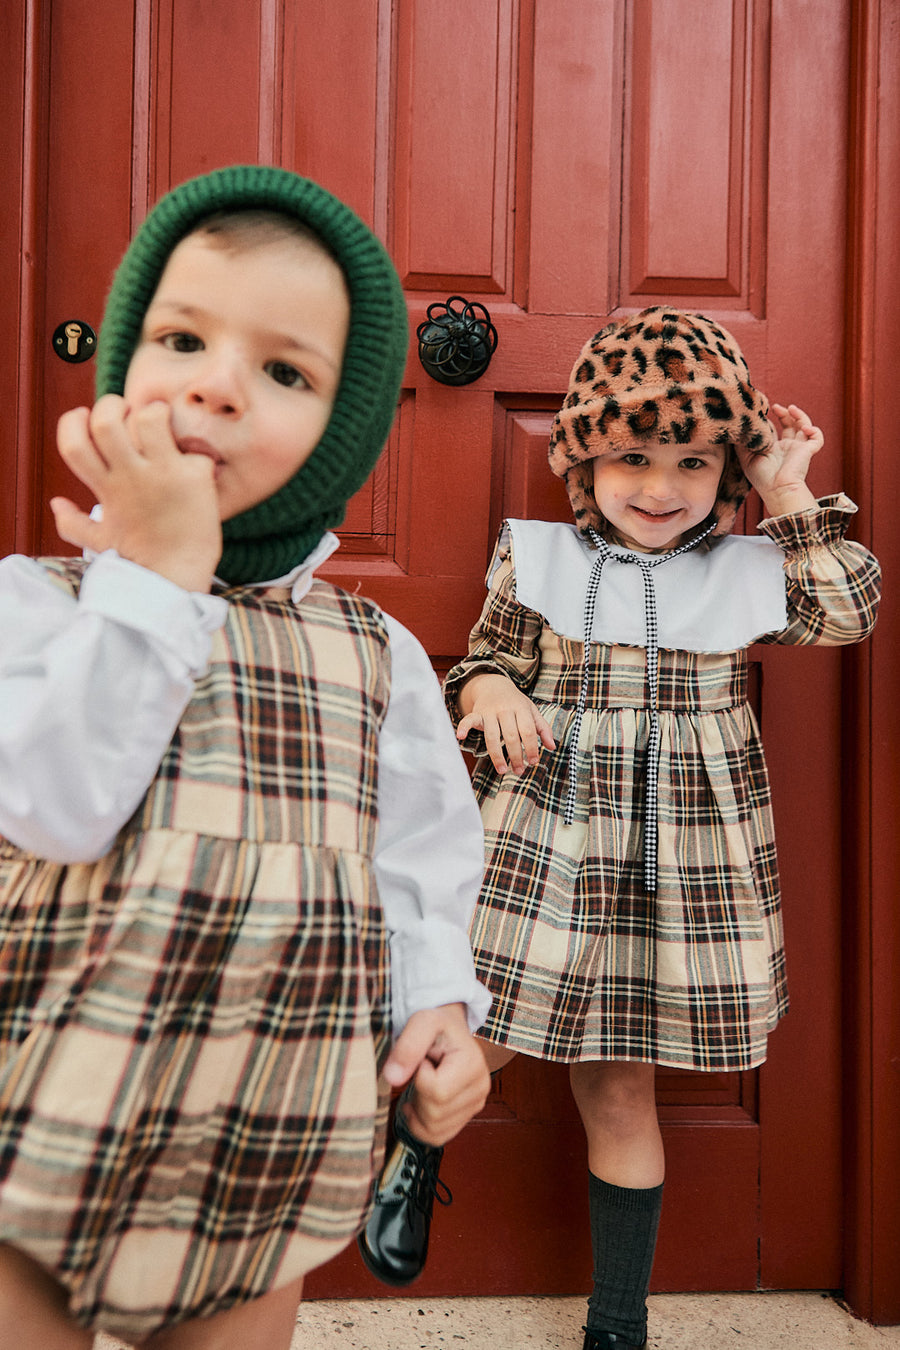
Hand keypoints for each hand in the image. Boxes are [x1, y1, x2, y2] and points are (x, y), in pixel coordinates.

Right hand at [51, 395, 221, 591]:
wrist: (177, 582)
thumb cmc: (140, 561)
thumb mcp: (101, 541)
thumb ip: (73, 523)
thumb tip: (56, 504)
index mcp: (105, 488)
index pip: (73, 442)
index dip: (74, 422)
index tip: (87, 421)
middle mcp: (130, 478)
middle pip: (106, 420)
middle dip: (113, 405)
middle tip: (128, 412)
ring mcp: (162, 475)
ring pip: (148, 418)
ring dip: (154, 412)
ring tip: (163, 425)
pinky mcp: (194, 478)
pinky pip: (192, 446)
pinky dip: (194, 448)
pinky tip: (195, 461)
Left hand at [382, 1004, 490, 1146]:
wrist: (448, 1029)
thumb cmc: (436, 1025)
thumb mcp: (421, 1022)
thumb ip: (407, 1047)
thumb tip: (392, 1078)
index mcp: (473, 1064)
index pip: (437, 1091)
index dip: (419, 1076)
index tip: (423, 1059)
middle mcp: (480, 1088)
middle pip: (435, 1114)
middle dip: (417, 1095)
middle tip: (420, 1070)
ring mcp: (475, 1105)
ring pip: (435, 1130)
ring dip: (418, 1112)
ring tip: (420, 1084)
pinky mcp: (466, 1115)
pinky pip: (438, 1136)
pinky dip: (421, 1126)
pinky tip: (417, 1104)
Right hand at [456, 672, 555, 774]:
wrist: (494, 685)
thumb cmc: (516, 703)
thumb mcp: (532, 711)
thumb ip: (542, 728)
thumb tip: (552, 747)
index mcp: (521, 708)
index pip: (528, 731)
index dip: (531, 748)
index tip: (534, 762)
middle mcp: (505, 709)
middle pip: (510, 736)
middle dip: (515, 755)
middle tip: (519, 771)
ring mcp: (489, 711)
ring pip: (492, 736)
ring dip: (497, 755)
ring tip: (502, 770)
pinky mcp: (477, 713)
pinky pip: (469, 720)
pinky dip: (463, 727)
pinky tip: (460, 737)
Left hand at [737, 402, 821, 517]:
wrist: (777, 489)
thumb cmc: (761, 477)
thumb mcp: (746, 456)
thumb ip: (743, 441)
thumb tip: (739, 426)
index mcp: (773, 449)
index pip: (774, 430)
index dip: (770, 420)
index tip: (761, 412)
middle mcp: (787, 448)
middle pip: (790, 425)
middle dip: (785, 414)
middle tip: (775, 407)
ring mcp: (798, 449)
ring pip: (805, 426)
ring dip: (800, 415)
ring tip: (791, 408)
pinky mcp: (808, 451)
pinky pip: (817, 438)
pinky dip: (814, 430)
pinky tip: (804, 428)